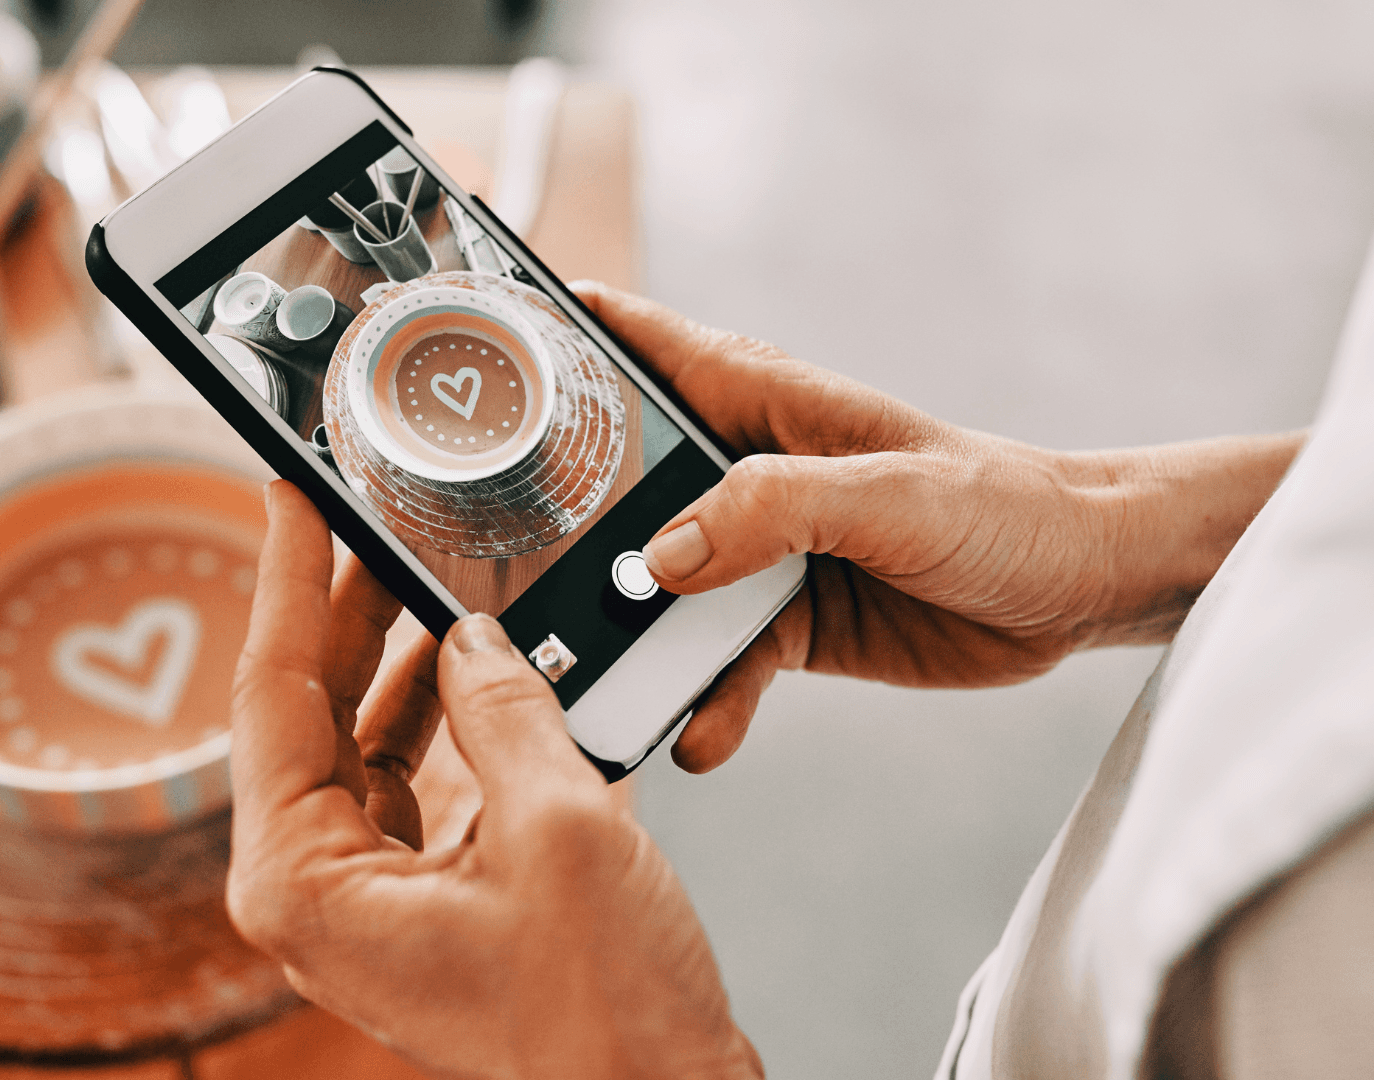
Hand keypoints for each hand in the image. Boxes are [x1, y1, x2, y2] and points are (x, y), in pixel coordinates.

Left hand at [227, 482, 760, 1079]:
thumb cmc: (604, 1018)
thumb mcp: (558, 826)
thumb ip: (504, 708)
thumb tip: (473, 636)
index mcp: (302, 881)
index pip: (272, 694)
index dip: (287, 580)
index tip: (289, 494)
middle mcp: (313, 893)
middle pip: (310, 713)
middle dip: (345, 612)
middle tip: (367, 519)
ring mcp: (364, 901)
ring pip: (361, 744)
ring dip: (400, 663)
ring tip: (429, 577)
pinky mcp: (418, 905)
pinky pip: (410, 786)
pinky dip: (444, 723)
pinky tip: (480, 666)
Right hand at [570, 281, 1302, 772]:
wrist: (1085, 586)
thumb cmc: (1006, 504)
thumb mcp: (888, 492)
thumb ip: (772, 510)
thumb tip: (664, 556)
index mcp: (757, 401)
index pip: (632, 344)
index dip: (550, 339)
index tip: (471, 358)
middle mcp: (741, 472)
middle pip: (617, 488)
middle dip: (560, 530)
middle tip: (505, 581)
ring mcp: (756, 550)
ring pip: (653, 591)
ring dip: (626, 640)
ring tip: (604, 689)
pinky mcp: (780, 621)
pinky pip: (711, 663)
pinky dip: (697, 699)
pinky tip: (698, 732)